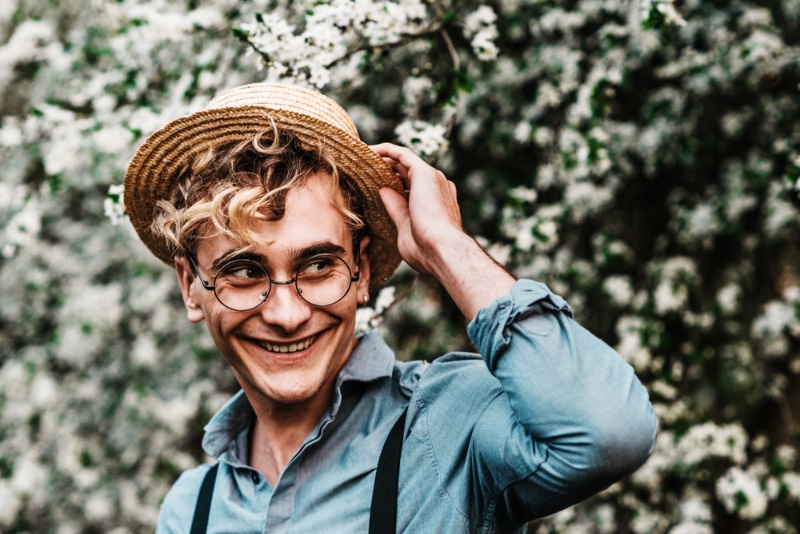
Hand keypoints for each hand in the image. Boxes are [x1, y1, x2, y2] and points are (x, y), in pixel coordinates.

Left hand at [371, 143, 466, 276]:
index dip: (393, 183)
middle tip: (364, 168)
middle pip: (407, 171)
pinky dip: (386, 150)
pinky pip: (402, 154)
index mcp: (435, 202)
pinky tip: (369, 150)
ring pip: (404, 160)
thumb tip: (384, 191)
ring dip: (384, 157)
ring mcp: (432, 178)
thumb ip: (396, 208)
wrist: (441, 250)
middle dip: (386, 168)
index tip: (375, 184)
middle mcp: (436, 186)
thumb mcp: (405, 227)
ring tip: (363, 157)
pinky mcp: (424, 172)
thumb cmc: (426, 249)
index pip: (410, 187)